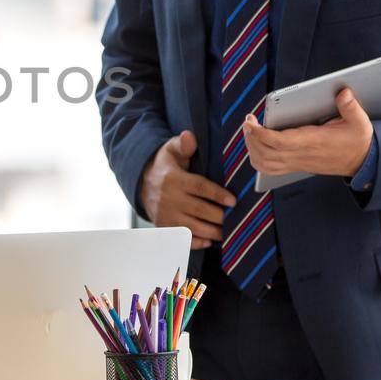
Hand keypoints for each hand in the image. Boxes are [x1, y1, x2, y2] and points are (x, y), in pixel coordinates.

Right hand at [138, 131, 236, 248]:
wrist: (142, 184)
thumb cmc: (165, 166)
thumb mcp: (171, 151)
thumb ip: (182, 144)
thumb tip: (189, 136)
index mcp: (174, 179)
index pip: (199, 187)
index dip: (217, 194)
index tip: (233, 201)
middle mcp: (169, 199)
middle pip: (200, 210)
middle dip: (220, 217)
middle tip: (238, 220)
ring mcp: (166, 215)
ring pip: (193, 227)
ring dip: (213, 232)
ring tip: (230, 232)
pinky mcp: (164, 227)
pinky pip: (182, 238)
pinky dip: (196, 242)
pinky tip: (210, 241)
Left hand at [243, 86, 373, 179]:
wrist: (362, 162)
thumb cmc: (357, 140)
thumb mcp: (359, 122)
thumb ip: (350, 107)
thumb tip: (343, 92)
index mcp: (312, 142)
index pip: (279, 142)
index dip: (260, 133)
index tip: (250, 121)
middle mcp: (301, 154)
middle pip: (266, 153)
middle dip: (251, 138)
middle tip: (248, 122)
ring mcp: (297, 162)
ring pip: (265, 163)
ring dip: (252, 149)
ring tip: (249, 132)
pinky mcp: (296, 166)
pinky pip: (270, 169)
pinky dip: (258, 159)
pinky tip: (256, 146)